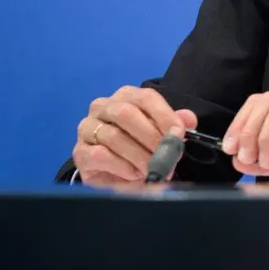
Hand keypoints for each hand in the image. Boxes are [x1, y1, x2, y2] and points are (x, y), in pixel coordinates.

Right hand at [73, 87, 197, 188]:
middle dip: (151, 137)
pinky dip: (122, 166)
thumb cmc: (141, 145)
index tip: (178, 134)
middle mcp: (103, 107)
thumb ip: (175, 124)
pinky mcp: (80, 151)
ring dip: (139, 155)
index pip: (146, 98)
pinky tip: (135, 173)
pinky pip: (100, 155)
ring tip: (153, 169)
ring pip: (113, 136)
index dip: (164, 115)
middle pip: (126, 114)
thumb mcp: (161, 133)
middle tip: (166, 156)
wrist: (116, 171)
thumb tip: (188, 119)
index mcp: (126, 96)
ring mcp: (87, 128)